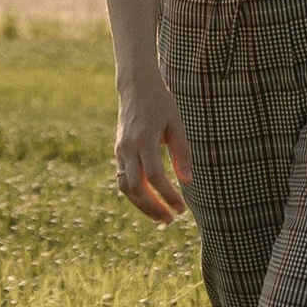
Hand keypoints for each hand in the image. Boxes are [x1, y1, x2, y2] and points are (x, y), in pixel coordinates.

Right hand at [114, 79, 191, 223]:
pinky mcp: (119, 152)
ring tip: (160, 217)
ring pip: (125, 187)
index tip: (182, 208)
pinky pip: (123, 179)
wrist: (136, 86)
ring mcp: (120, 150)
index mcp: (144, 139)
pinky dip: (135, 194)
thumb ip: (182, 152)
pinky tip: (150, 201)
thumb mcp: (177, 123)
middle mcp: (128, 147)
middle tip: (170, 220)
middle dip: (152, 207)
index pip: (155, 176)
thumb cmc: (161, 103)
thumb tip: (187, 181)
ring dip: (142, 205)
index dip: (168, 195)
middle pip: (136, 187)